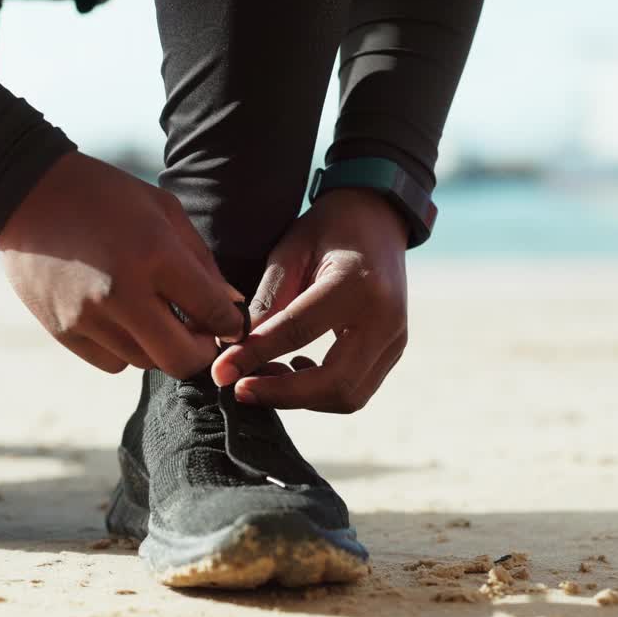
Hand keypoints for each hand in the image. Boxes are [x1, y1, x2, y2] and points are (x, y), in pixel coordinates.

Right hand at [0, 151, 243, 376]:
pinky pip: (112, 363)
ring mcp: (88, 317)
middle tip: (198, 333)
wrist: (27, 192)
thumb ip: (202, 263)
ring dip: (159, 346)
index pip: (213, 313)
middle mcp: (121, 293)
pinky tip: (119, 318)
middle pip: (182, 360)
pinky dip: (124, 349)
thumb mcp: (163, 211)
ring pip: (146, 363)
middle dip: (200, 351)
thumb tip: (231, 308)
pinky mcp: (63, 330)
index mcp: (154, 254)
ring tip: (152, 314)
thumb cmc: (105, 195)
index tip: (228, 323)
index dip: (229, 324)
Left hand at [211, 188, 409, 412]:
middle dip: (283, 394)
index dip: (255, 357)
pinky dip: (320, 392)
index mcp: (356, 284)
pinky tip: (293, 368)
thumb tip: (234, 350)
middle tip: (241, 388)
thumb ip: (266, 302)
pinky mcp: (393, 351)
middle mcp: (385, 318)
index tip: (222, 373)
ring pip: (348, 396)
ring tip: (264, 376)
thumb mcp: (290, 252)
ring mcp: (396, 339)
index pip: (299, 332)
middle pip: (336, 383)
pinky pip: (356, 389)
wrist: (378, 219)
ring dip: (301, 398)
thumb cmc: (329, 230)